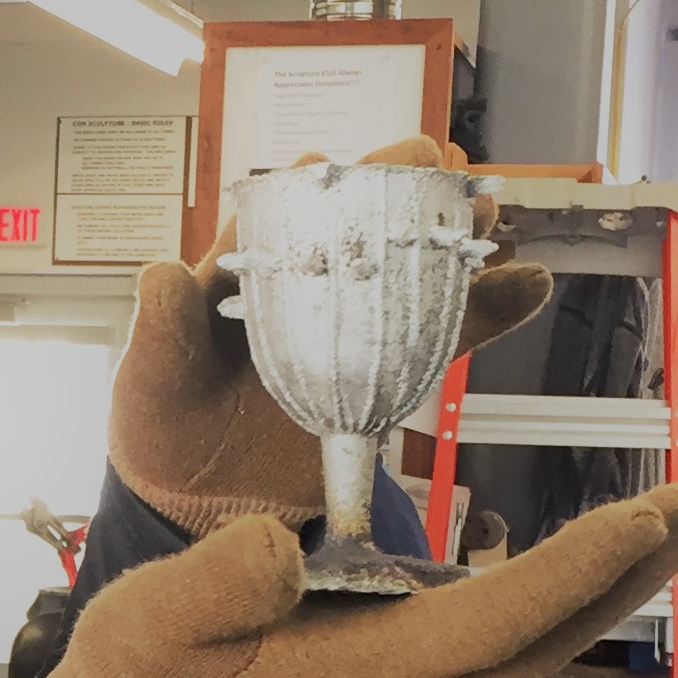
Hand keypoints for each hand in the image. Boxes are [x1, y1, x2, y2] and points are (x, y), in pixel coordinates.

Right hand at [40, 484, 677, 677]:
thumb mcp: (154, 620)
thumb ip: (216, 585)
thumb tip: (280, 545)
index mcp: (356, 671)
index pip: (491, 622)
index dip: (573, 572)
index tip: (646, 516)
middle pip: (540, 634)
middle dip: (626, 575)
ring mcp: (400, 674)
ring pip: (527, 633)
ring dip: (606, 579)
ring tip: (670, 516)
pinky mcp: (389, 659)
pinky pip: (495, 625)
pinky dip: (555, 586)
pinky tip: (580, 552)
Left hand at [110, 137, 552, 532]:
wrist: (199, 508)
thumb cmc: (164, 430)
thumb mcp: (150, 378)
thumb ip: (161, 329)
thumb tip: (163, 275)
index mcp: (242, 273)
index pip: (281, 208)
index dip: (312, 181)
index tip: (333, 168)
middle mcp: (304, 288)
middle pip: (364, 221)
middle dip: (402, 192)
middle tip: (437, 179)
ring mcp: (350, 328)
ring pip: (413, 268)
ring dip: (453, 239)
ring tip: (487, 223)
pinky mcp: (384, 374)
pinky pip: (446, 337)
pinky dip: (490, 311)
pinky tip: (527, 286)